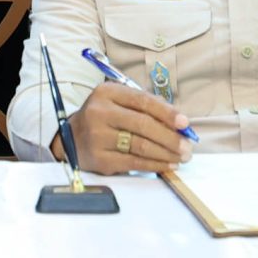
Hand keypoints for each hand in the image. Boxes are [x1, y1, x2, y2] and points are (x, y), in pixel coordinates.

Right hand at [68, 82, 190, 174]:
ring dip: (166, 153)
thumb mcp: (117, 103)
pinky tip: (167, 165)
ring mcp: (98, 137)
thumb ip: (145, 107)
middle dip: (170, 137)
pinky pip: (134, 162)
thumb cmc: (103, 119)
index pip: (142, 101)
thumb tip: (179, 122)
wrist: (70, 139)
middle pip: (143, 125)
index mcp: (106, 93)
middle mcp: (99, 112)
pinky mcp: (99, 158)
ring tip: (181, 157)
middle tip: (187, 146)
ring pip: (141, 145)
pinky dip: (154, 164)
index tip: (185, 123)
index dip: (167, 113)